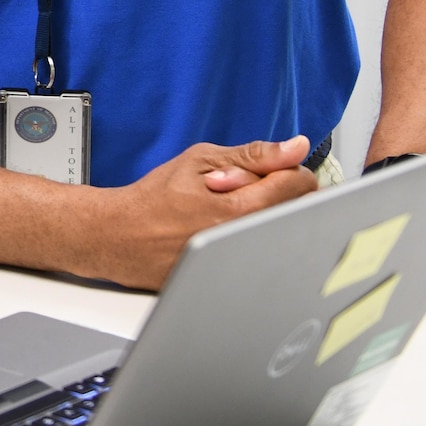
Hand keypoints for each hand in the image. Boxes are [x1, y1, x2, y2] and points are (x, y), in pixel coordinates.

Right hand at [92, 136, 316, 287]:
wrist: (122, 237)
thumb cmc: (157, 197)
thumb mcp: (199, 160)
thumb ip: (252, 155)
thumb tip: (296, 147)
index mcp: (242, 207)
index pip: (302, 184)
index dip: (287, 169)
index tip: (267, 170)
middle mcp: (249, 240)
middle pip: (304, 211)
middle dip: (282, 194)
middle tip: (247, 190)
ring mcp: (245, 263)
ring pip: (288, 232)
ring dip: (271, 216)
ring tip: (235, 213)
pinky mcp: (240, 278)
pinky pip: (269, 254)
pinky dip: (257, 239)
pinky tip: (229, 234)